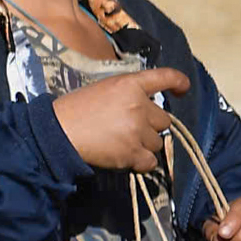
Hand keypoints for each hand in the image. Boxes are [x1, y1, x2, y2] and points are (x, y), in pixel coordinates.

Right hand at [51, 69, 189, 171]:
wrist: (57, 132)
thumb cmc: (74, 110)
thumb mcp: (102, 90)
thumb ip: (128, 94)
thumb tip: (146, 108)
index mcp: (129, 85)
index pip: (165, 77)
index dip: (179, 82)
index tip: (182, 89)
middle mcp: (138, 106)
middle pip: (163, 120)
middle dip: (149, 126)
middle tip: (126, 129)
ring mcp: (137, 130)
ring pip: (157, 142)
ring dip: (143, 144)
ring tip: (119, 143)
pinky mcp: (132, 153)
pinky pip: (151, 161)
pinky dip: (140, 162)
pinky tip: (125, 157)